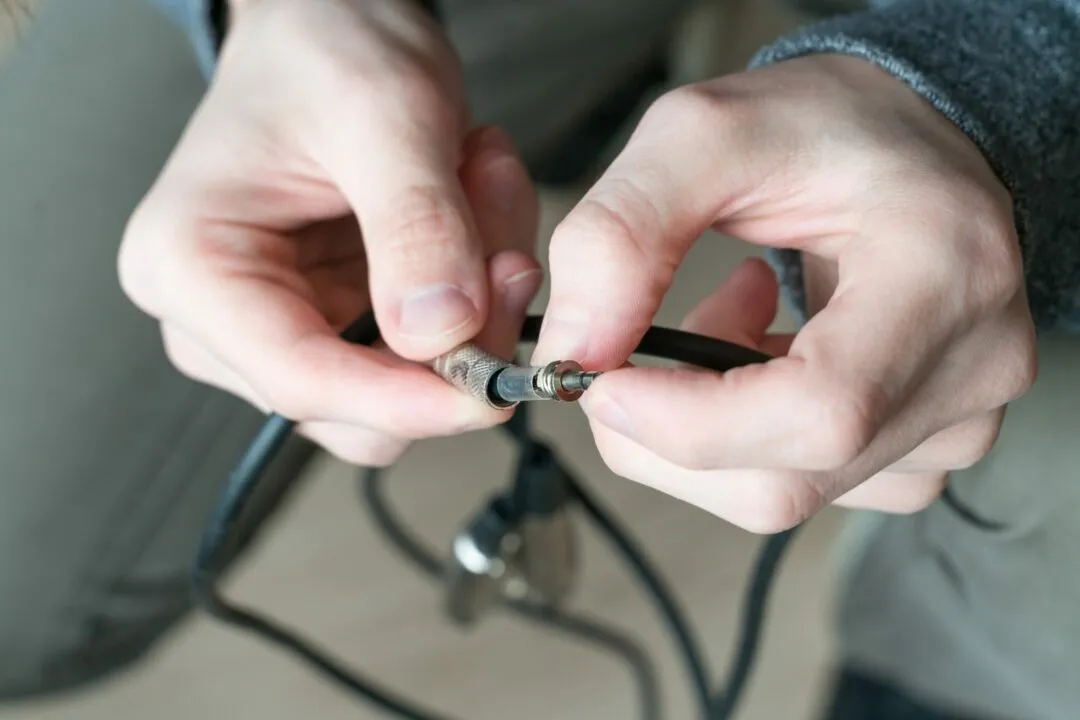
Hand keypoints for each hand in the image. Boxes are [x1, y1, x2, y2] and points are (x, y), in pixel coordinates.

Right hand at [119, 0, 541, 465]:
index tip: (492, 394)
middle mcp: (223, 318)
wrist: (329, 25)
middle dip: (455, 346)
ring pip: (405, 389)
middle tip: (509, 254)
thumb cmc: (325, 49)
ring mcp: (286, 328)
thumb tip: (441, 333)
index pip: (299, 380)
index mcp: (190, 267)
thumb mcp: (384, 113)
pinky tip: (474, 215)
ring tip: (483, 196)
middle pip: (358, 407)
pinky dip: (475, 298)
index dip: (405, 401)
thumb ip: (415, 223)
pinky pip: (428, 356)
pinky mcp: (341, 326)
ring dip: (476, 313)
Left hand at [534, 55, 1036, 532]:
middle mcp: (971, 370)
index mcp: (947, 275)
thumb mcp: (706, 134)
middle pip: (781, 480)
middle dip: (664, 426)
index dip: (687, 422)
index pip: (821, 412)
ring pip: (776, 495)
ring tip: (724, 312)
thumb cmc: (821, 127)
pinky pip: (798, 485)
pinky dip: (735, 435)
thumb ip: (622, 232)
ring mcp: (955, 422)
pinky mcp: (921, 448)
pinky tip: (754, 351)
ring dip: (700, 422)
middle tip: (639, 334)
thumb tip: (574, 350)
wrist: (905, 146)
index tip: (597, 378)